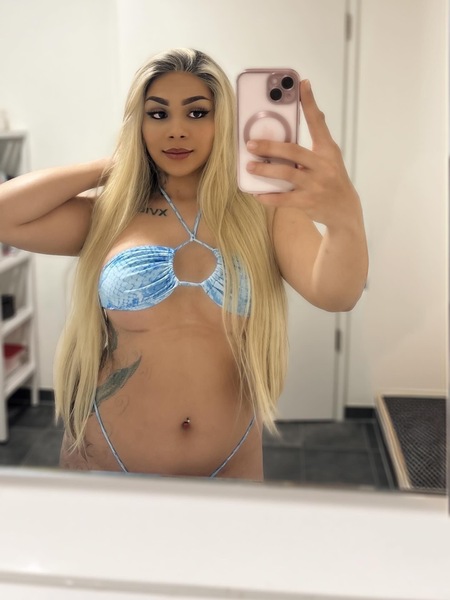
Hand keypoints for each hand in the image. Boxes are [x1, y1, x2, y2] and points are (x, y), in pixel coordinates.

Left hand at [246, 79, 361, 231]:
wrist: (344, 210)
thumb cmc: (331, 178)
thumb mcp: (329, 156)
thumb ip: (314, 141)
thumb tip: (294, 120)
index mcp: (328, 150)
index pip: (318, 122)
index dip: (310, 103)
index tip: (301, 83)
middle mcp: (323, 165)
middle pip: (294, 151)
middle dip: (270, 146)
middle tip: (251, 143)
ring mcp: (315, 185)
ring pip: (286, 174)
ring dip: (265, 170)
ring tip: (250, 166)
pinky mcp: (308, 202)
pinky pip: (284, 199)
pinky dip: (269, 196)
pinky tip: (257, 193)